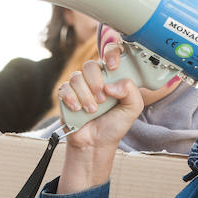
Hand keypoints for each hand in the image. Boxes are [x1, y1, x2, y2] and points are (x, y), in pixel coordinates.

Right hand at [56, 40, 143, 193]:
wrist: (96, 143)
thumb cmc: (114, 125)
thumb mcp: (132, 109)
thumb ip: (131, 92)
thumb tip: (112, 84)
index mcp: (112, 77)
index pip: (111, 54)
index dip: (111, 54)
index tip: (113, 67)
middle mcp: (95, 78)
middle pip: (90, 65)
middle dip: (96, 82)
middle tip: (102, 99)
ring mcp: (79, 86)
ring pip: (77, 77)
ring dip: (85, 95)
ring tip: (92, 110)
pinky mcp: (66, 96)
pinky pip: (64, 88)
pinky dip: (71, 99)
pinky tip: (78, 109)